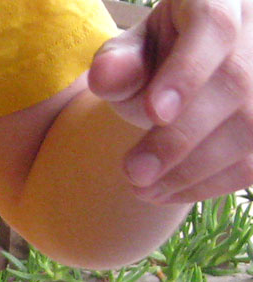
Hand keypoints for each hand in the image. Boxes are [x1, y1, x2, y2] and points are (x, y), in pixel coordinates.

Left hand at [88, 0, 252, 202]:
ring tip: (143, 189)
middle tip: (134, 173)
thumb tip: (105, 77)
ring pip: (252, 127)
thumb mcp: (132, 51)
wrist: (194, 68)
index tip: (155, 113)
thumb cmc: (159, 57)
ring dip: (194, 170)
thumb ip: (119, 63)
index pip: (213, 27)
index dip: (187, 72)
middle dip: (181, 138)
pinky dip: (211, 183)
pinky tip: (169, 192)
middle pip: (235, 83)